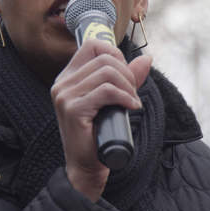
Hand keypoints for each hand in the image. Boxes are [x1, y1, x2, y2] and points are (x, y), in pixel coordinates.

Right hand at [51, 40, 151, 201]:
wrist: (87, 166)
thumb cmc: (99, 133)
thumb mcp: (113, 99)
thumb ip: (127, 77)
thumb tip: (147, 58)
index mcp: (68, 77)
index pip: (92, 45)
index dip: (115, 54)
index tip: (126, 76)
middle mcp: (62, 83)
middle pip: (104, 58)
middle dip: (127, 74)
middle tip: (132, 95)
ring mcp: (65, 96)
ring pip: (108, 73)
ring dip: (128, 87)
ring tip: (132, 103)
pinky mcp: (73, 109)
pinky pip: (107, 91)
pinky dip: (125, 97)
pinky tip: (131, 108)